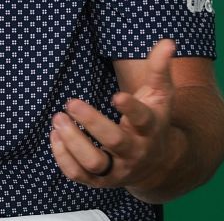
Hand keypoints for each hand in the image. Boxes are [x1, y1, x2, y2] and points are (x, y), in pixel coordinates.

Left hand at [49, 39, 177, 190]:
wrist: (159, 164)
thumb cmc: (154, 120)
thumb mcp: (160, 94)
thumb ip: (159, 68)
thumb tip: (168, 42)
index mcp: (150, 128)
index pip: (143, 119)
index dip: (131, 108)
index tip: (115, 96)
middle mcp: (135, 152)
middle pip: (115, 142)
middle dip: (92, 122)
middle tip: (71, 102)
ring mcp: (118, 169)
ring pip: (94, 163)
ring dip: (72, 142)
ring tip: (58, 119)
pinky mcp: (101, 180)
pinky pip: (79, 176)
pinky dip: (63, 159)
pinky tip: (55, 135)